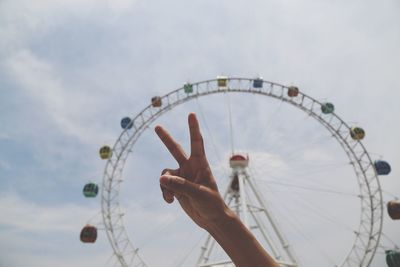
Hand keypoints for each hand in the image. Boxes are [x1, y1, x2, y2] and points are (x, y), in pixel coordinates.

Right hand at [155, 113, 227, 228]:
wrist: (211, 219)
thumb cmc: (211, 204)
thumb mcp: (199, 194)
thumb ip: (181, 186)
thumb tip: (161, 178)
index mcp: (200, 164)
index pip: (197, 143)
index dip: (194, 128)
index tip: (191, 114)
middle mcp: (190, 167)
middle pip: (175, 149)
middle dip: (166, 139)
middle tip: (157, 126)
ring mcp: (182, 177)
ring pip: (165, 173)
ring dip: (165, 185)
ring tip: (171, 197)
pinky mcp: (176, 187)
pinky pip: (164, 185)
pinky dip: (164, 192)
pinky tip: (170, 201)